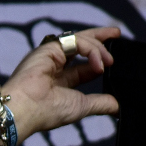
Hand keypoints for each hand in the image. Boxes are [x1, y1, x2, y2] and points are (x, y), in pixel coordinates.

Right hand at [0, 26, 120, 140]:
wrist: (26, 110)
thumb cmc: (47, 112)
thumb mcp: (82, 106)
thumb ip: (100, 104)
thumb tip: (119, 107)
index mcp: (60, 80)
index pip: (84, 65)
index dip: (99, 60)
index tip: (113, 61)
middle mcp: (54, 65)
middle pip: (81, 44)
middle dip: (100, 38)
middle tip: (117, 34)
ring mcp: (51, 55)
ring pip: (80, 41)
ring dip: (98, 50)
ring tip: (109, 62)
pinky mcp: (49, 48)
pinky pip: (76, 41)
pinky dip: (90, 50)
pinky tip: (97, 63)